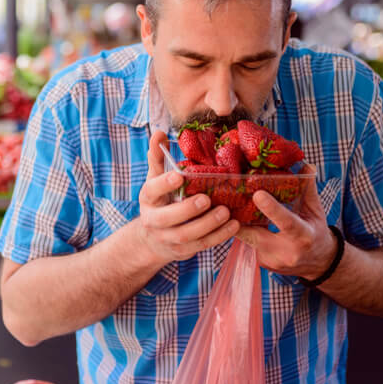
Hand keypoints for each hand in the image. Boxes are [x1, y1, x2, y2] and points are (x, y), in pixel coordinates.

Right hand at [135, 131, 240, 264]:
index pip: (152, 190)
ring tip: (225, 212)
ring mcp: (168, 238)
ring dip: (207, 225)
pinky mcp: (183, 251)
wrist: (153, 238)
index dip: (164, 184)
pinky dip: (219, 236)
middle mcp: (154, 220)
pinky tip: (234, 225)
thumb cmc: (161, 200)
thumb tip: (159, 132)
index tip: (179, 175)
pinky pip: (201, 245)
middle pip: (167, 219)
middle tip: (206, 199)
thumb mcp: (156, 179)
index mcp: (148, 199)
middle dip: (187, 210)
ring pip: (186, 235)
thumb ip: (158, 156)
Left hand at [236, 164, 337, 280]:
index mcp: (304, 236)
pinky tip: (235, 219)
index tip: (257, 194)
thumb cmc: (316, 232)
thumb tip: (306, 164)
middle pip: (256, 235)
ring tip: (226, 206)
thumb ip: (308, 188)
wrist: (318, 264)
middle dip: (239, 219)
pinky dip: (242, 231)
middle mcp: (287, 252)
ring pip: (247, 239)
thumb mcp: (315, 211)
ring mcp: (272, 261)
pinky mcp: (261, 264)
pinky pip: (247, 244)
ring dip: (237, 223)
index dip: (272, 209)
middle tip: (226, 199)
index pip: (286, 222)